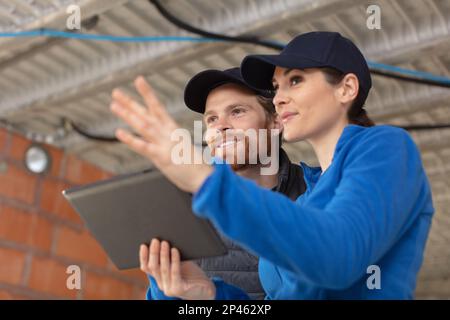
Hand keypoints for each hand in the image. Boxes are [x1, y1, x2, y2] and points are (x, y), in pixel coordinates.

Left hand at [110, 76, 212, 192]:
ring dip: (127, 115)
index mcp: (173, 130)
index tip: (139, 81)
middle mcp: (168, 133)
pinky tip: (118, 132)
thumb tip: (166, 143)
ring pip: (143, 125)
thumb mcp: (183, 150)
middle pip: (147, 114)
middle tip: (116, 92)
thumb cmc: (196, 167)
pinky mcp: (162, 157)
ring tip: (114, 105)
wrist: (205, 178)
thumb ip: (171, 144)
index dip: (148, 94)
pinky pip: (143, 147)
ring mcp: (164, 144)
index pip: (158, 108)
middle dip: (130, 102)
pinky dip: (130, 139)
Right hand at [140, 239, 215, 299]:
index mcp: (159, 278)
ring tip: (165, 243)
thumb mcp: (179, 263)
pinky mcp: (179, 289)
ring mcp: (169, 288)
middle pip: (153, 267)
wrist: (205, 288)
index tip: (144, 245)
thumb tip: (165, 240)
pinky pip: (175, 272)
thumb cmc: (192, 274)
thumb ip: (171, 256)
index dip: (143, 257)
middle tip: (155, 240)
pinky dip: (174, 260)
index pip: (147, 268)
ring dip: (163, 254)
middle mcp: (162, 285)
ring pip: (163, 269)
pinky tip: (175, 250)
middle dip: (153, 252)